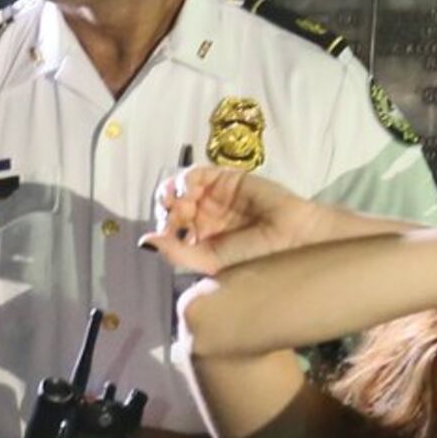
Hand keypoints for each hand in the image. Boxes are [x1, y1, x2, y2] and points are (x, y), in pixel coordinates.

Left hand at [142, 166, 402, 275]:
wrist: (292, 239)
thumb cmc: (256, 258)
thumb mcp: (210, 263)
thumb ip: (176, 252)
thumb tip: (143, 241)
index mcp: (200, 241)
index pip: (168, 230)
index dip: (161, 229)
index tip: (166, 235)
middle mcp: (204, 218)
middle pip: (170, 207)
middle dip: (164, 210)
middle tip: (172, 218)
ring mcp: (213, 196)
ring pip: (179, 189)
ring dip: (170, 193)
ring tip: (176, 203)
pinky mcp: (225, 178)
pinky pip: (196, 174)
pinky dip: (185, 179)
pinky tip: (186, 191)